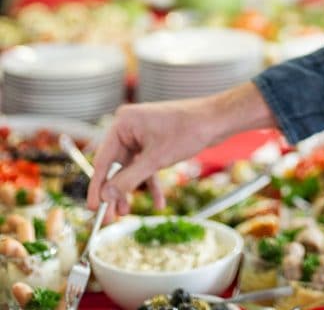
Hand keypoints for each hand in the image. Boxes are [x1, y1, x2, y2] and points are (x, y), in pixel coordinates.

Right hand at [88, 82, 274, 215]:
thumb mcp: (155, 159)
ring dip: (131, 190)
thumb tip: (106, 196)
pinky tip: (159, 202)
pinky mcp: (154, 141)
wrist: (216, 120)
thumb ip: (128, 179)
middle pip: (115, 165)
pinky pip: (145, 166)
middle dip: (115, 191)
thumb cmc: (188, 131)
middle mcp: (129, 126)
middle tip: (111, 217)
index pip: (103, 159)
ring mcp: (142, 134)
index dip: (97, 186)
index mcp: (123, 123)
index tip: (93, 209)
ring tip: (128, 213)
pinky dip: (150, 183)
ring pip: (130, 168)